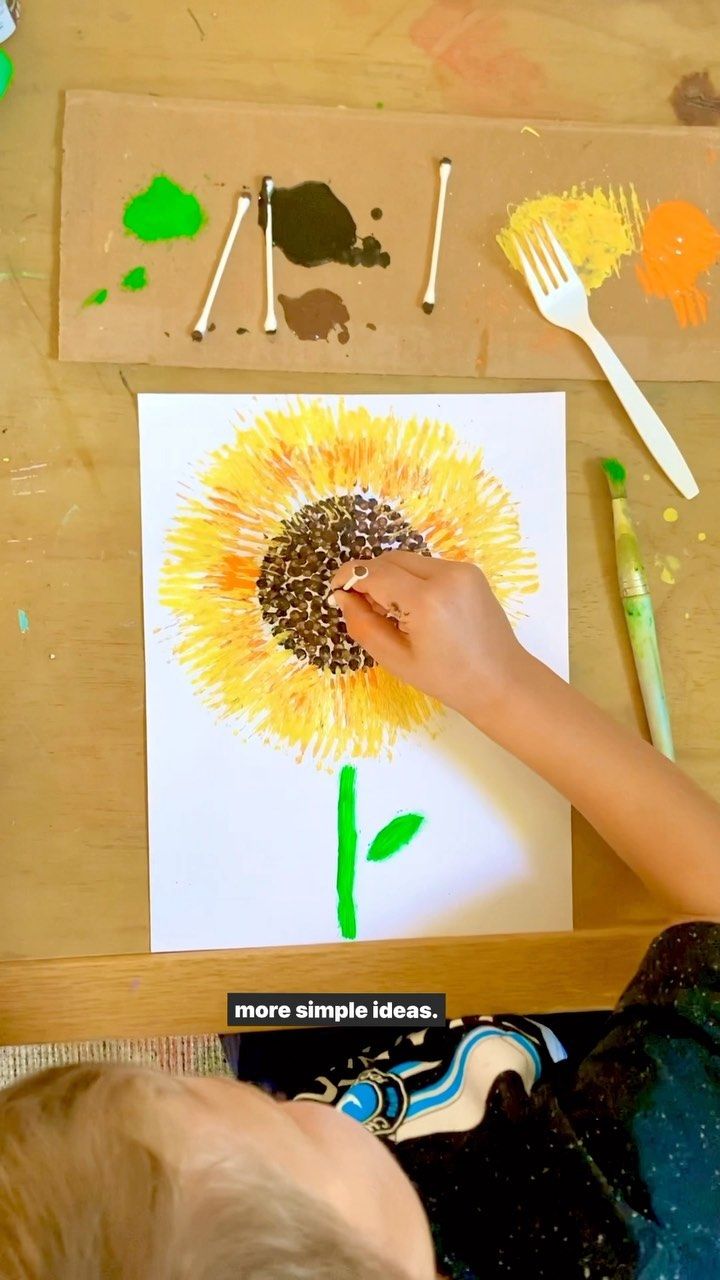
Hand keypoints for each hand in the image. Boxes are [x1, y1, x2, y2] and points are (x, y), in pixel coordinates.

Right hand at [329, 552, 530, 724]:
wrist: (501, 680)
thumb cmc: (447, 679)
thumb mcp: (396, 659)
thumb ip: (363, 625)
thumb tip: (343, 597)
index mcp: (427, 600)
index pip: (374, 572)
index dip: (348, 578)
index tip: (336, 592)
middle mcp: (447, 575)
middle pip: (390, 560)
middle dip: (370, 578)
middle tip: (364, 609)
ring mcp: (462, 570)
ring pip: (408, 560)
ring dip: (391, 578)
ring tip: (393, 613)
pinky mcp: (471, 571)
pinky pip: (428, 567)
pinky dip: (413, 580)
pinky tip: (415, 609)